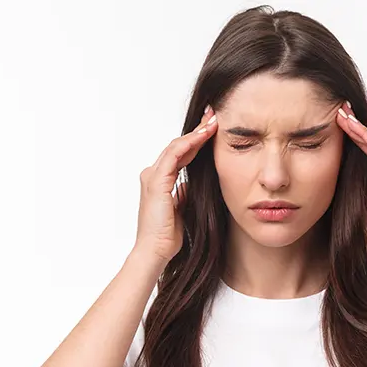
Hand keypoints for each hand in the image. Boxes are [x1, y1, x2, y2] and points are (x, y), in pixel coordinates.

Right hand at [134, 107, 217, 262]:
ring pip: (177, 146)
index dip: (196, 140)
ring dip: (196, 133)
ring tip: (213, 121)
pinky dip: (189, 143)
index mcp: (159, 181)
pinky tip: (203, 135)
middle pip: (178, 145)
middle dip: (197, 130)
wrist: (155, 250)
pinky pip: (174, 155)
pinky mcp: (157, 181)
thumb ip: (184, 194)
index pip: (180, 154)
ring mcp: (153, 176)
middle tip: (214, 116)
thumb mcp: (181, 208)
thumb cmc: (167, 235)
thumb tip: (189, 186)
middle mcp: (153, 174)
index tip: (212, 129)